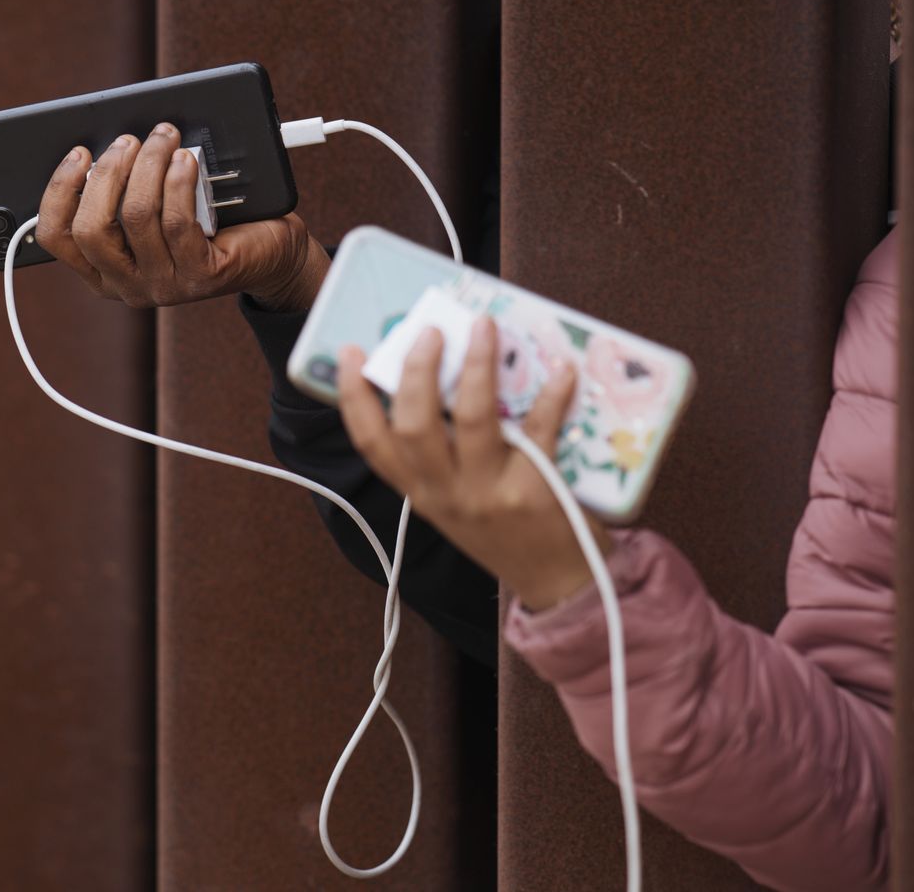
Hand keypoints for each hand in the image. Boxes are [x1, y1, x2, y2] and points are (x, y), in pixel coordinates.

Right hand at [33, 123, 330, 311]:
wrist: (269, 251)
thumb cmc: (207, 220)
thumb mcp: (154, 206)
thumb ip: (122, 188)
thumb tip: (105, 144)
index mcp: (103, 269)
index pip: (57, 238)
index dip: (59, 191)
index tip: (79, 153)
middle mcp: (127, 284)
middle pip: (91, 229)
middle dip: (107, 173)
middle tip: (128, 140)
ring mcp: (164, 286)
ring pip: (136, 217)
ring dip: (148, 165)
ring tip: (165, 137)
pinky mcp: (200, 278)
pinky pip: (177, 223)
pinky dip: (177, 183)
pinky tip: (186, 161)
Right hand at [336, 317, 610, 610]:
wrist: (560, 585)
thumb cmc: (508, 532)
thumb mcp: (458, 501)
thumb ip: (446, 453)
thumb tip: (447, 374)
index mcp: (420, 495)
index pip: (372, 444)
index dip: (353, 397)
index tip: (351, 353)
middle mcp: (446, 495)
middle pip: (414, 425)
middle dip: (418, 370)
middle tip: (431, 331)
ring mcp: (488, 494)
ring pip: (471, 418)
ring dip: (476, 365)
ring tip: (483, 328)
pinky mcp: (534, 490)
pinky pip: (539, 429)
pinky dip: (552, 395)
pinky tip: (562, 370)